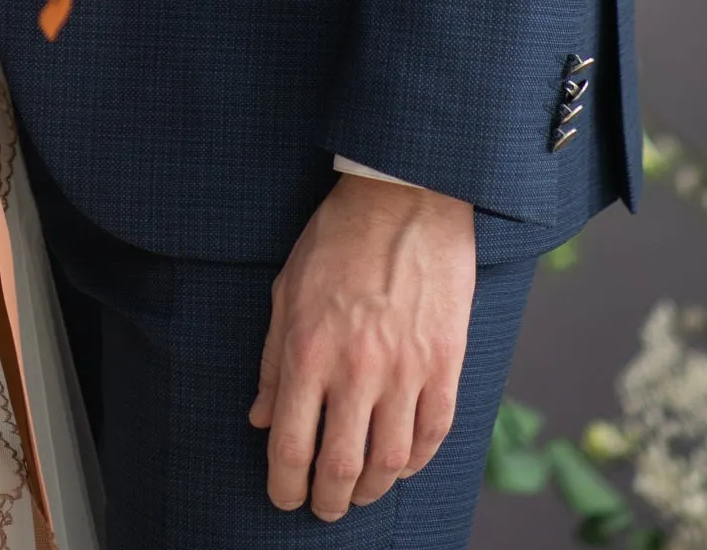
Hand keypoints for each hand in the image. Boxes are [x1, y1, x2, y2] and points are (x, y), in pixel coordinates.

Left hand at [251, 173, 476, 519]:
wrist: (405, 197)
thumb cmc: (338, 237)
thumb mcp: (287, 290)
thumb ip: (274, 360)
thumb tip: (261, 418)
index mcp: (309, 349)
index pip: (292, 445)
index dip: (284, 485)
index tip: (284, 497)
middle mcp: (357, 367)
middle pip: (341, 466)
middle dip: (327, 501)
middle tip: (323, 508)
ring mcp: (406, 369)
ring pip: (391, 462)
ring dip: (371, 490)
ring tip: (358, 492)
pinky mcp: (445, 363)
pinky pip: (433, 434)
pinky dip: (416, 462)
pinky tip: (402, 465)